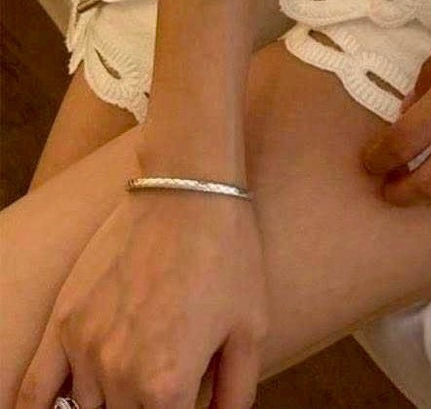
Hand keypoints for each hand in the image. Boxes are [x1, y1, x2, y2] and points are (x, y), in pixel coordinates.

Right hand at [17, 171, 268, 408]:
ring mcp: (83, 349)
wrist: (189, 189)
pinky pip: (34, 389)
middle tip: (165, 371)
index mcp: (167, 385)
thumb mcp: (250, 328)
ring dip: (109, 402)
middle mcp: (118, 375)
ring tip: (137, 366)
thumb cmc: (229, 255)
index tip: (184, 398)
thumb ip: (235, 393)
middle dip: (146, 407)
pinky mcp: (63, 322)